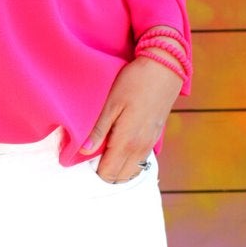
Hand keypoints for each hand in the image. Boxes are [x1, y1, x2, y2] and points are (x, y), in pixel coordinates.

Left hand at [80, 56, 180, 182]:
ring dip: (118, 169)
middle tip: (90, 161)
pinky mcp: (156, 137)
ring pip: (132, 171)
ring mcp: (150, 143)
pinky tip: (119, 149)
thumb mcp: (111, 104)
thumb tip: (83, 150)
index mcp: (126, 141)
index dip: (93, 173)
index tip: (81, 165)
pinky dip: (129, 162)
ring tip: (103, 155)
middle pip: (120, 177)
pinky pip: (141, 160)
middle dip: (105, 174)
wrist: (164, 69)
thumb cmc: (135, 82)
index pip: (107, 173)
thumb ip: (99, 130)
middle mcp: (140, 148)